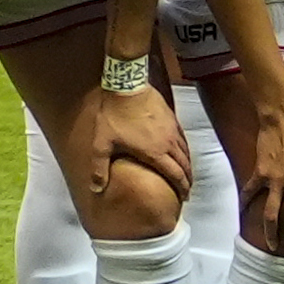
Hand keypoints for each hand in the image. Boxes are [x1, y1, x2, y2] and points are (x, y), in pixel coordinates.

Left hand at [71, 83, 191, 202]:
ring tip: (186, 174)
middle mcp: (168, 143)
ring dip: (188, 165)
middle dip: (187, 180)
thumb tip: (95, 189)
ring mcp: (171, 129)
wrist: (126, 86)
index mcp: (155, 153)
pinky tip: (182, 150)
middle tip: (187, 190)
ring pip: (186, 151)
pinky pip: (183, 137)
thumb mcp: (102, 144)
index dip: (182, 188)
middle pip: (185, 165)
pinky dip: (185, 148)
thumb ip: (100, 168)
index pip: (175, 175)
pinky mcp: (171, 117)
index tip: (185, 197)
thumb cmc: (113, 115)